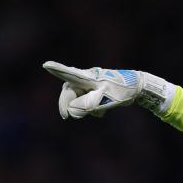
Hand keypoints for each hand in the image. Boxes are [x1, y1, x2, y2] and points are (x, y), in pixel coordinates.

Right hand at [43, 61, 170, 118]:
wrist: (136, 88)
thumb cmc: (120, 91)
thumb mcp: (105, 98)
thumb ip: (87, 105)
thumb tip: (72, 111)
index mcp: (87, 77)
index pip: (69, 74)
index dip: (57, 70)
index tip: (46, 65)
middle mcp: (85, 79)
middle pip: (69, 93)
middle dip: (69, 105)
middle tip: (66, 117)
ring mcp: (89, 84)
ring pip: (78, 99)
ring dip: (83, 109)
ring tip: (98, 113)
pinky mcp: (94, 90)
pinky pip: (87, 101)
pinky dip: (92, 109)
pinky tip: (101, 113)